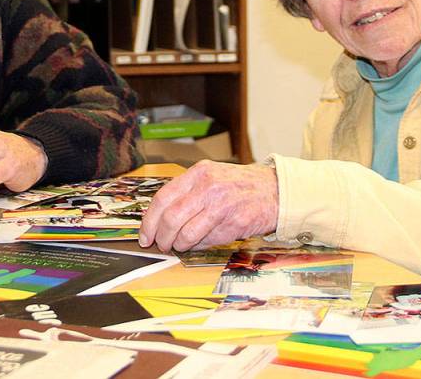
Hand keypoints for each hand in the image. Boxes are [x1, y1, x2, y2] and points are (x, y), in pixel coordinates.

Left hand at [138, 160, 278, 251]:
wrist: (275, 190)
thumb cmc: (239, 186)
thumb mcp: (211, 177)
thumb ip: (187, 192)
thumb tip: (159, 218)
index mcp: (199, 173)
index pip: (163, 198)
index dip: (149, 220)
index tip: (145, 234)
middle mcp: (208, 186)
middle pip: (171, 217)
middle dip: (161, 237)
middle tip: (161, 245)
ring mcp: (222, 204)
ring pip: (186, 233)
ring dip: (178, 245)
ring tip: (178, 246)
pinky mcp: (234, 222)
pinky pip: (207, 240)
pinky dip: (198, 246)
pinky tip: (199, 243)